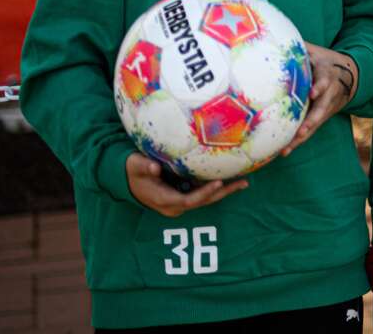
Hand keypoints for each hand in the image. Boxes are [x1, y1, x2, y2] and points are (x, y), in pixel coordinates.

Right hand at [125, 153, 245, 216]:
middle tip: (243, 182)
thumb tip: (155, 167)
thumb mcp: (135, 166)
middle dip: (223, 192)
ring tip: (244, 181)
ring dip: (224, 191)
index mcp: (164, 200)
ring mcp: (180, 203)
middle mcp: (174, 206)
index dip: (204, 193)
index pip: (188, 200)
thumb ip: (144, 166)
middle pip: (203, 201)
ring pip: (205, 199)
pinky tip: (231, 179)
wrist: (129, 180)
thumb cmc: (132, 171)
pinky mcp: (183, 197)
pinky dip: (216, 188)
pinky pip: (202, 194)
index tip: (218, 182)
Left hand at [281, 43, 357, 156]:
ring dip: (304, 135)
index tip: (313, 93)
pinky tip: (283, 152)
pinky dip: (298, 141)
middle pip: (323, 109)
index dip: (320, 87)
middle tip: (303, 130)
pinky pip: (310, 130)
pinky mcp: (322, 118)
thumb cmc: (326, 61)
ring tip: (289, 147)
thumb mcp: (317, 51)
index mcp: (328, 75)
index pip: (325, 81)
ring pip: (316, 123)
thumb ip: (300, 47)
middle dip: (313, 120)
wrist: (351, 76)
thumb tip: (275, 34)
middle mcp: (330, 94)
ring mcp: (327, 108)